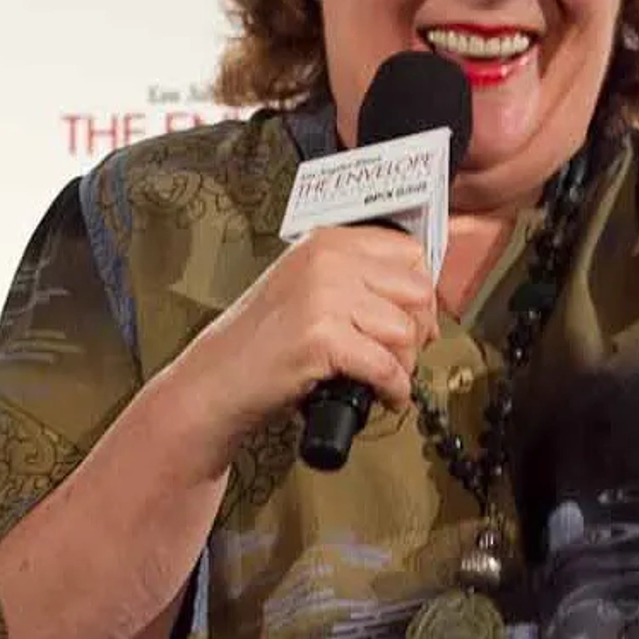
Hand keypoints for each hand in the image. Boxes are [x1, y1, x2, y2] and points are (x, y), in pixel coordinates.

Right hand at [171, 224, 438, 440]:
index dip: (419, 291)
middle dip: (418, 330)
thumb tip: (420, 297)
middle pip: (416, 290)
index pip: (408, 252)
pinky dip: (393, 390)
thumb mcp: (308, 287)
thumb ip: (355, 278)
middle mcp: (326, 260)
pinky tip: (382, 396)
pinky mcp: (321, 337)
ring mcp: (322, 296)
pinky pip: (386, 366)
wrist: (218, 377)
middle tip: (402, 354)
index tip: (414, 318)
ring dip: (404, 365)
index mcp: (326, 242)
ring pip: (405, 331)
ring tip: (385, 378)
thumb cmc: (262, 341)